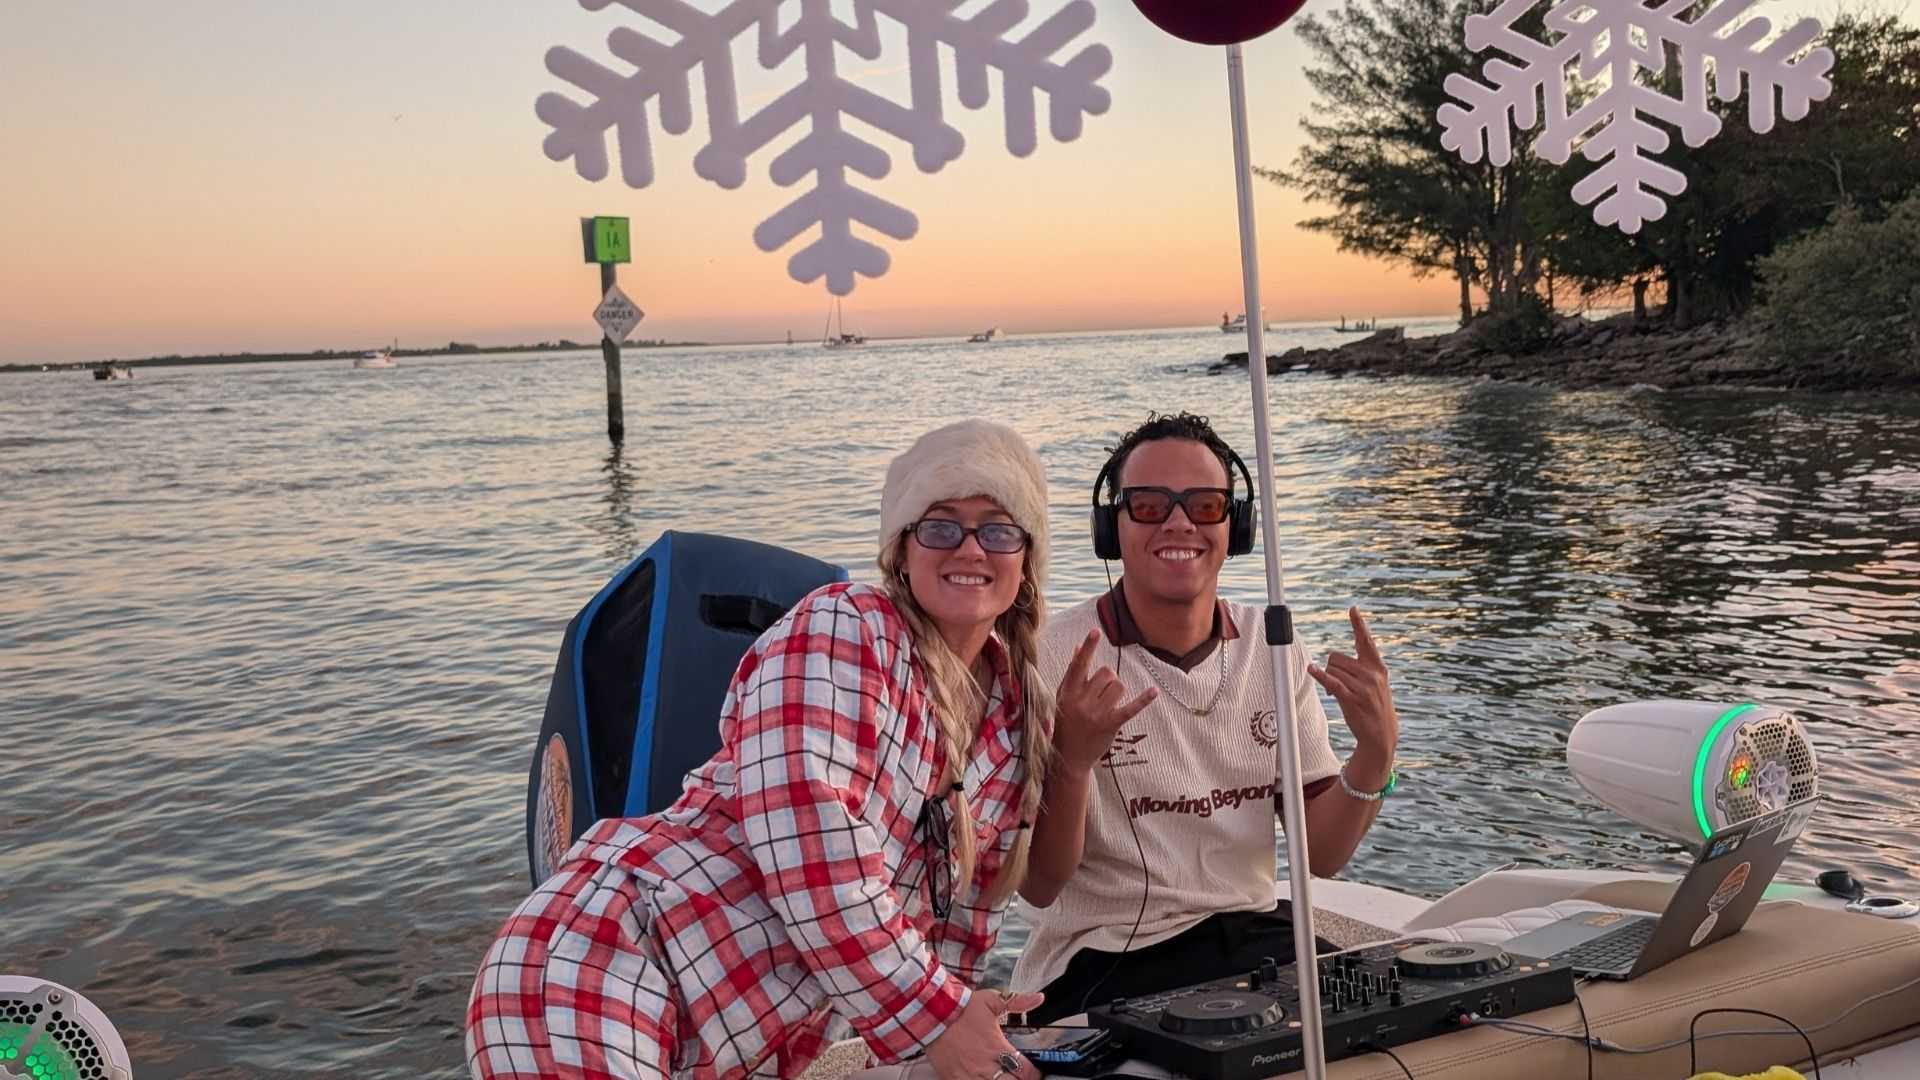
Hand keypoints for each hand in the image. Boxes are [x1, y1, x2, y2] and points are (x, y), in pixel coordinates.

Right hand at [925, 989, 1046, 1079]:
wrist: (932, 1015)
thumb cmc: (961, 1009)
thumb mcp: (992, 1001)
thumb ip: (1018, 1002)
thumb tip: (1038, 998)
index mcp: (998, 1048)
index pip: (1027, 1071)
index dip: (1033, 1073)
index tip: (1032, 1070)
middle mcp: (986, 1066)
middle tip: (1017, 1074)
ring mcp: (969, 1076)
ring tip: (1000, 1076)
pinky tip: (981, 1078)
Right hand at [1052, 629, 1156, 774]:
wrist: (1068, 756)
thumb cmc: (1066, 722)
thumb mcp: (1063, 697)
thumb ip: (1072, 672)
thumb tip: (1079, 647)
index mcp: (1068, 692)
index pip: (1079, 664)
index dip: (1089, 647)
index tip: (1096, 631)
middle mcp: (1081, 701)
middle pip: (1106, 673)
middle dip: (1108, 679)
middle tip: (1101, 693)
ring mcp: (1096, 714)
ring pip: (1118, 686)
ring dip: (1117, 691)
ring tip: (1107, 703)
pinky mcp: (1110, 724)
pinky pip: (1130, 707)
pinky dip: (1143, 699)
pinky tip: (1154, 691)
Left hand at [1306, 607, 1398, 769]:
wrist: (1382, 734)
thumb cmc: (1375, 707)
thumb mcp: (1377, 684)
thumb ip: (1364, 668)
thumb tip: (1337, 660)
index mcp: (1378, 668)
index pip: (1366, 641)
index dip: (1359, 624)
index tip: (1353, 609)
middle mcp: (1372, 674)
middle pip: (1337, 657)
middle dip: (1331, 668)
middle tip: (1337, 684)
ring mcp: (1363, 686)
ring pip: (1332, 669)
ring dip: (1328, 679)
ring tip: (1337, 693)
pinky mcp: (1352, 699)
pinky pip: (1331, 681)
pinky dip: (1320, 675)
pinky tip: (1311, 670)